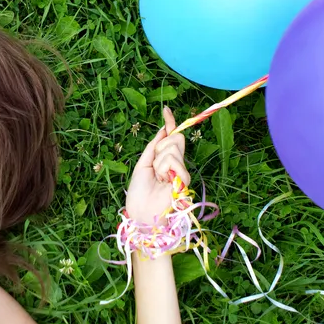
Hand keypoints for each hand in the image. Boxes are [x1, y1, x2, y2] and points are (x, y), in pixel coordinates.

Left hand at [124, 106, 190, 225]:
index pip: (171, 138)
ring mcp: (181, 171)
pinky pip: (173, 160)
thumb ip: (153, 146)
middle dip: (162, 146)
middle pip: (175, 139)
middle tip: (154, 166)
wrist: (140, 212)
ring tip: (157, 178)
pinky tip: (163, 181)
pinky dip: (163, 168)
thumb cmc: (139, 192)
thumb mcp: (143, 164)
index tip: (166, 110)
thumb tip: (163, 129)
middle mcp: (175, 164)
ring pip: (172, 148)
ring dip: (159, 161)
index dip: (170, 123)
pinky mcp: (184, 178)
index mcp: (165, 160)